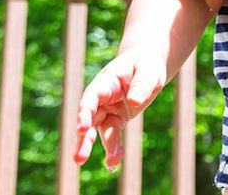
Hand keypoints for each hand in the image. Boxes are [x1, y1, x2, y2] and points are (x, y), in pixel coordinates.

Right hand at [74, 48, 165, 169]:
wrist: (146, 65)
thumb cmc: (145, 64)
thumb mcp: (148, 71)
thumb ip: (141, 85)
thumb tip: (133, 102)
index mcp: (106, 82)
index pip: (91, 97)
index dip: (85, 112)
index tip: (82, 127)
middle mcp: (102, 98)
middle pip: (90, 119)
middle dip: (84, 139)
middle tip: (79, 158)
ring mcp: (108, 110)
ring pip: (102, 130)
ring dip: (106, 146)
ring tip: (112, 163)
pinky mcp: (117, 119)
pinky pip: (113, 135)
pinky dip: (114, 148)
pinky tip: (113, 163)